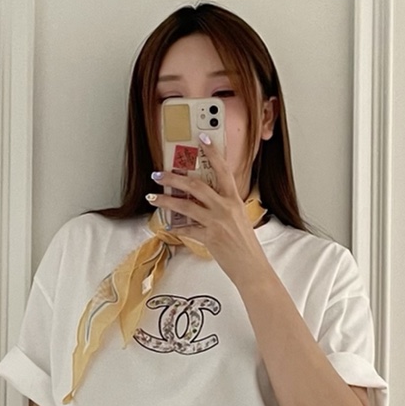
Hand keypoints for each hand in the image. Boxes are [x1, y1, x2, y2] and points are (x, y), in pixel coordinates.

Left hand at [149, 128, 271, 291]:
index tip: (202, 138)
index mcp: (235, 199)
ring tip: (152, 195)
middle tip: (159, 173)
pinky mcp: (209, 237)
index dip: (213, 152)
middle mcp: (225, 207)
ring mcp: (217, 222)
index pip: (223, 169)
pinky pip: (186, 230)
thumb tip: (207, 199)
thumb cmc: (246, 245)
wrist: (252, 267)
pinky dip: (175, 227)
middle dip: (174, 178)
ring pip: (185, 205)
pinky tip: (166, 225)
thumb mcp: (239, 218)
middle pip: (196, 185)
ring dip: (165, 199)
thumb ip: (225, 206)